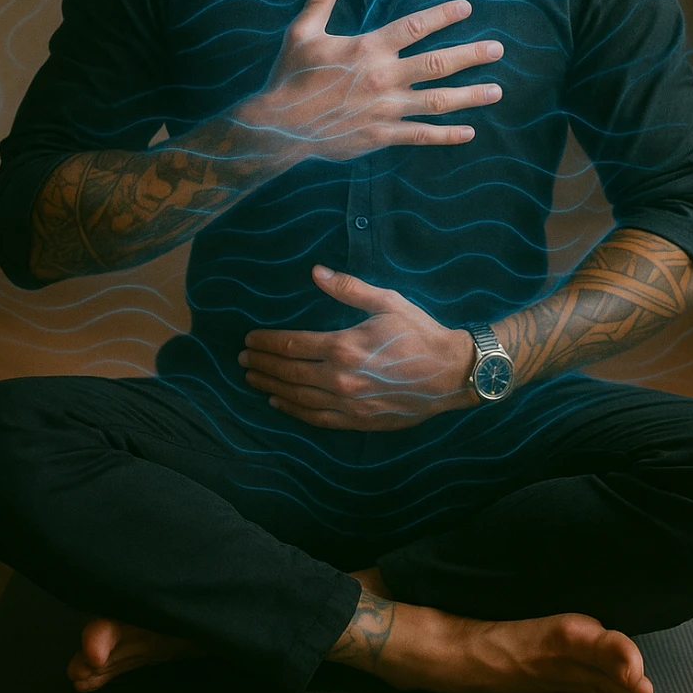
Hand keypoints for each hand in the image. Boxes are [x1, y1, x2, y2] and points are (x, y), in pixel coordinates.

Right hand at [235, 0, 502, 165]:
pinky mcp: (382, 135)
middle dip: (471, 55)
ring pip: (438, 101)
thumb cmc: (290, 76)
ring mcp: (386, 108)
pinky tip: (469, 132)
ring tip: (497, 91)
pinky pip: (422, 135)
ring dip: (470, 96)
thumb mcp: (302, 31)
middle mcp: (384, 77)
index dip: (444, 15)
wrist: (279, 126)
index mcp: (368, 48)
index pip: (415, 26)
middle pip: (438, 64)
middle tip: (498, 49)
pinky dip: (447, 135)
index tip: (467, 7)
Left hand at [238, 265, 478, 430]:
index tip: (249, 338)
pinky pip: (316, 417)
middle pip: (288, 372)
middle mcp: (339, 377)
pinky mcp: (357, 420)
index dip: (266, 342)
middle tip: (241, 358)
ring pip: (297, 397)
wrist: (450, 374)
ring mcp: (347, 403)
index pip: (291, 345)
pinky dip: (293, 410)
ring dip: (271, 387)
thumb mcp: (386, 301)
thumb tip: (316, 272)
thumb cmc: (419, 333)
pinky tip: (279, 403)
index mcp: (343, 346)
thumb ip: (348, 288)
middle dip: (261, 364)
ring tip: (252, 379)